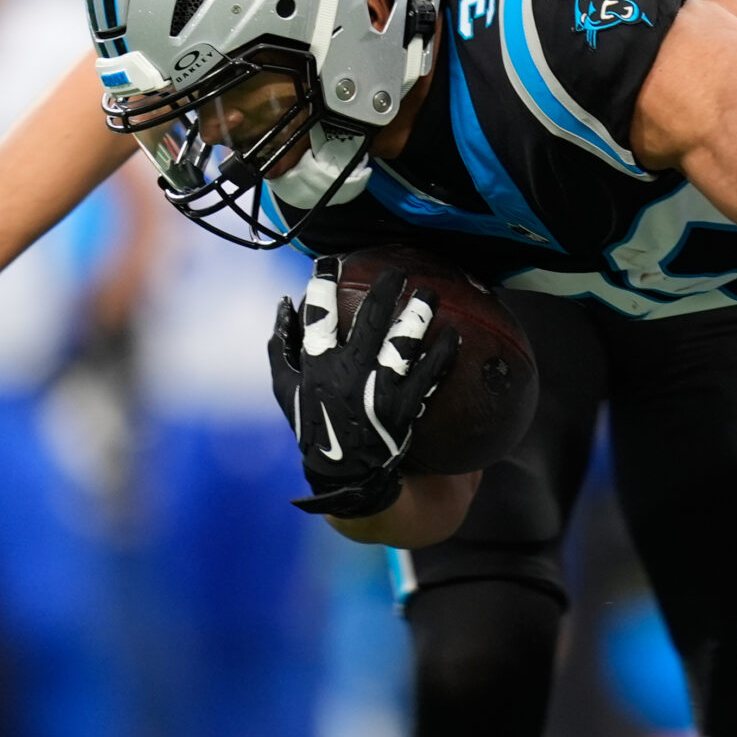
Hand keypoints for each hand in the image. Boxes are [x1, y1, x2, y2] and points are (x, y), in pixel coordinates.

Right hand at [268, 261, 458, 518]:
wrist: (344, 475)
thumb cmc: (314, 425)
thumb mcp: (286, 390)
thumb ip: (281, 347)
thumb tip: (283, 305)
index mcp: (317, 368)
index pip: (317, 319)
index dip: (321, 287)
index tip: (329, 261)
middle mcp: (348, 375)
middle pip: (370, 321)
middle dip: (385, 289)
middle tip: (398, 269)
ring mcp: (378, 390)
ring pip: (403, 343)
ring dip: (419, 314)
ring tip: (431, 292)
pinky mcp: (404, 408)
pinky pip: (430, 375)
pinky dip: (444, 353)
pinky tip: (455, 334)